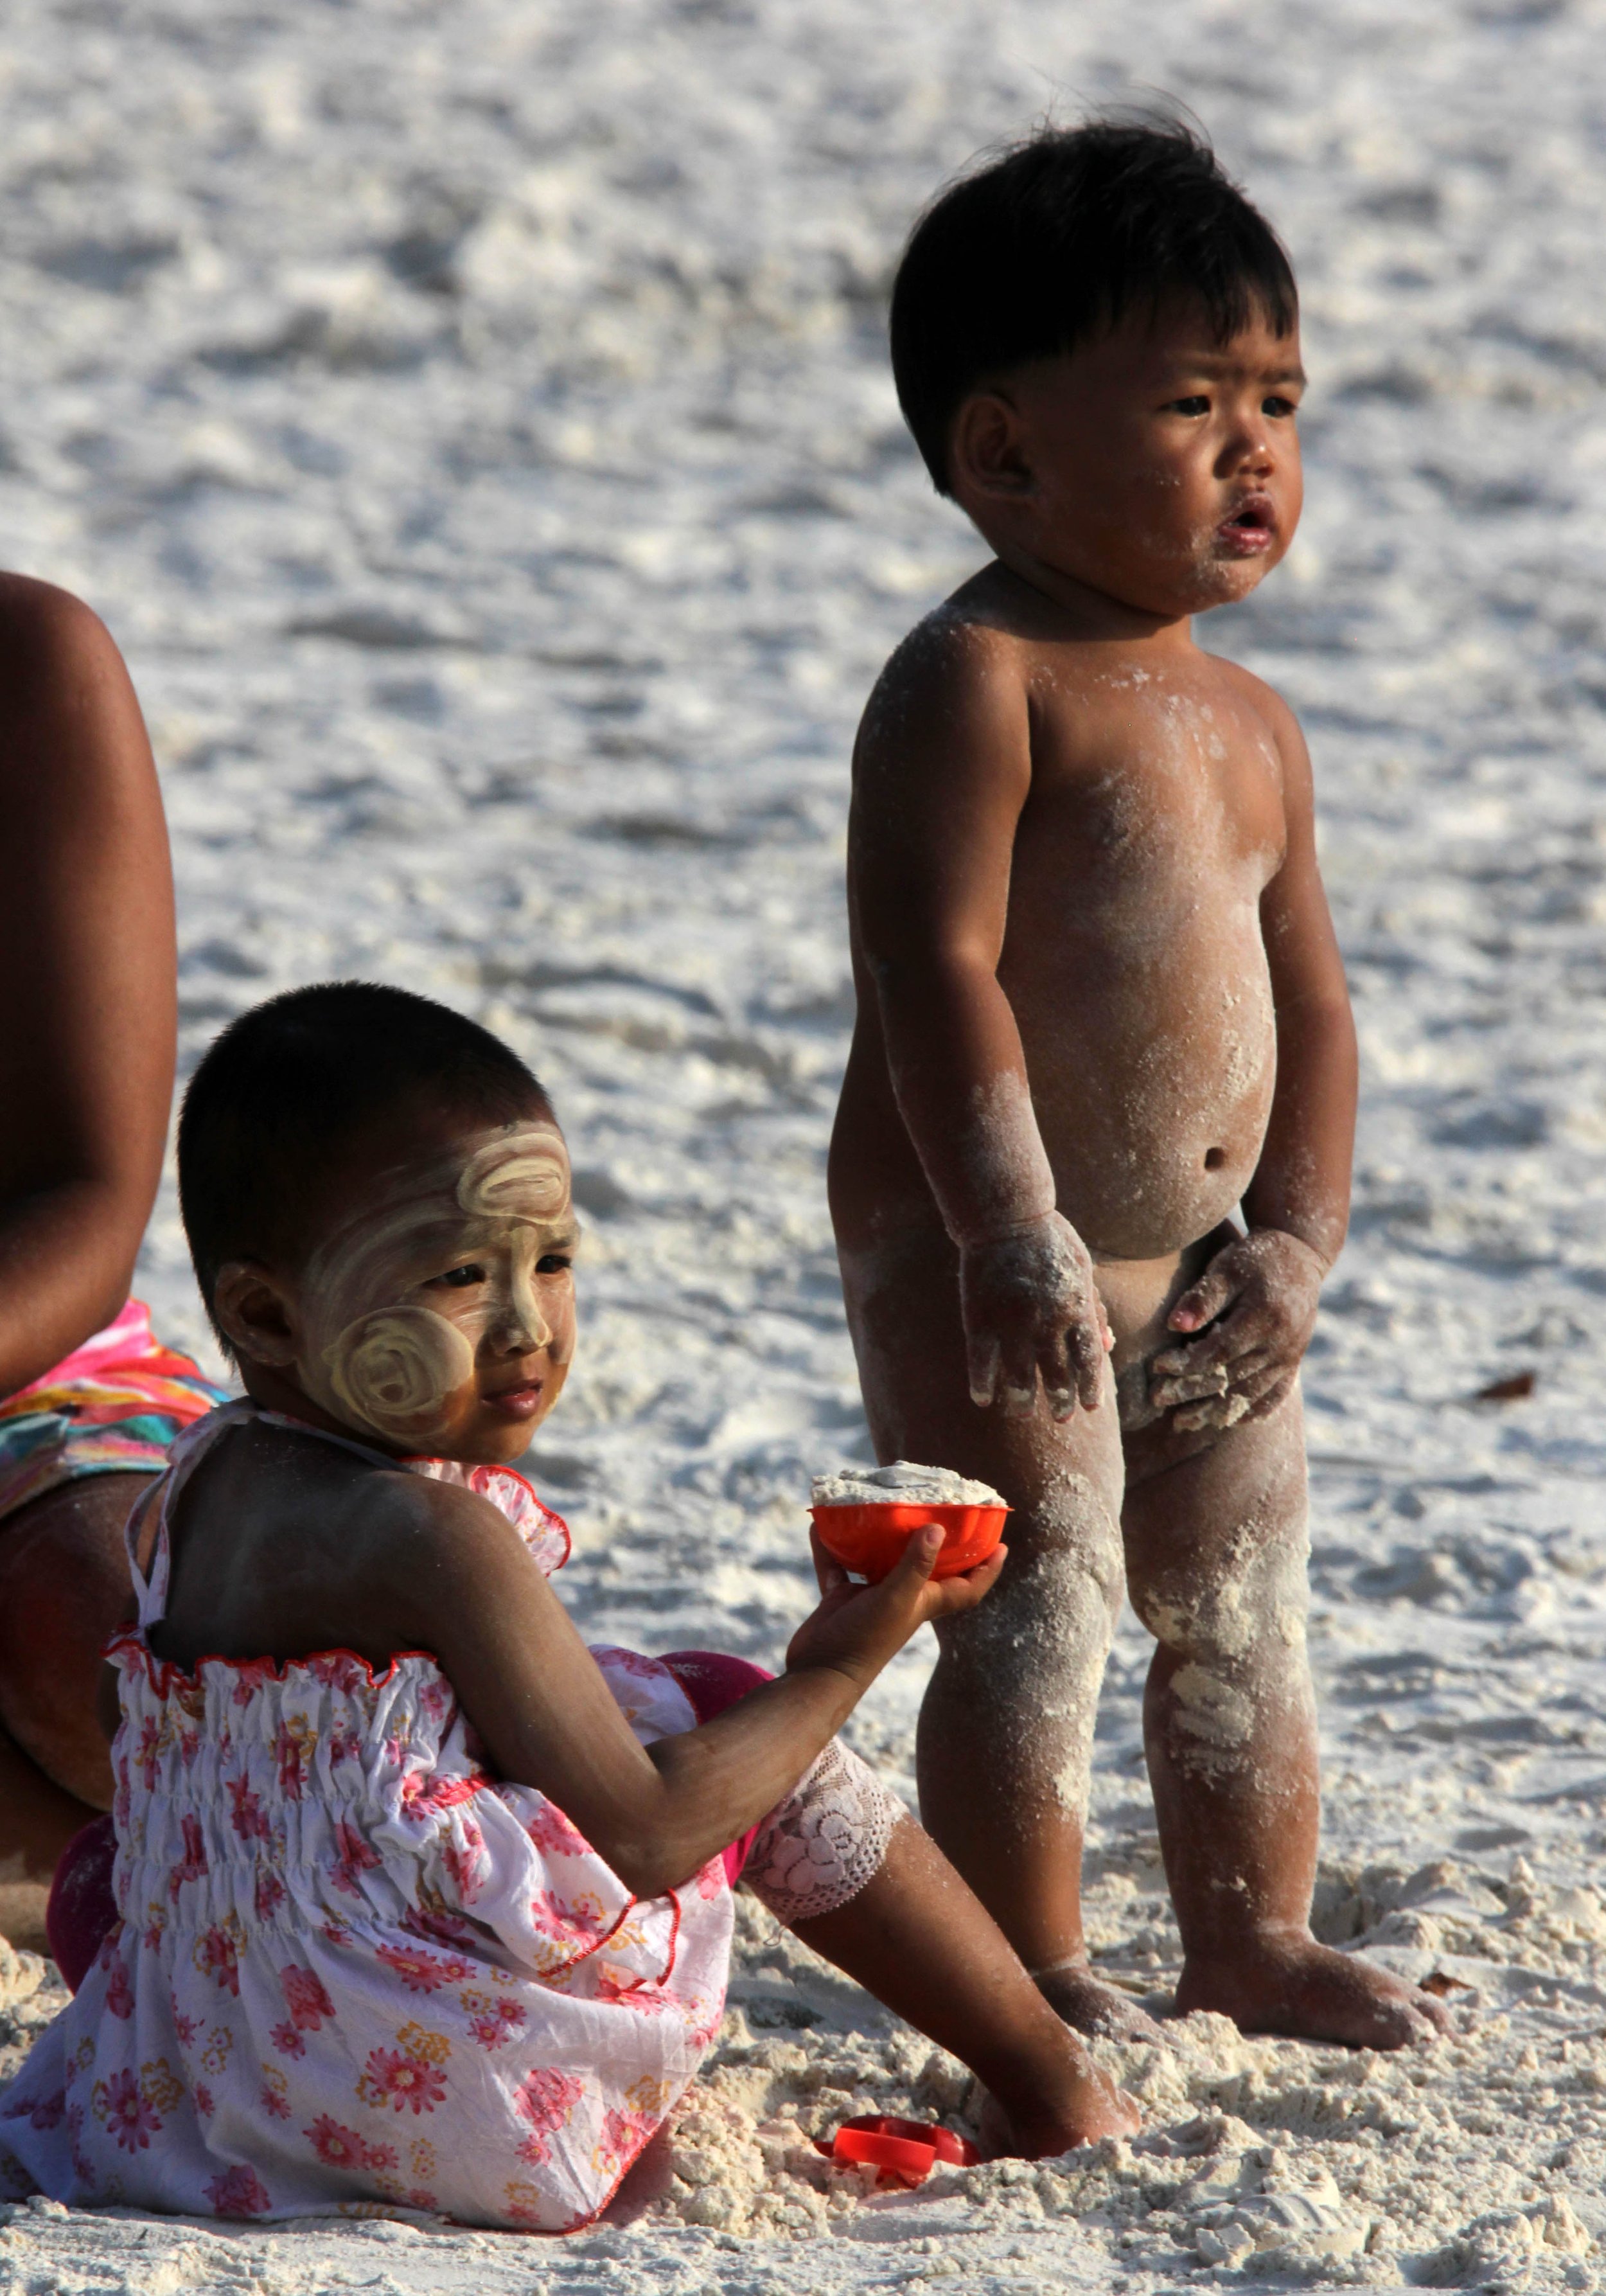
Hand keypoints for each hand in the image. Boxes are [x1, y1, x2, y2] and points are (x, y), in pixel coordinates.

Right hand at [785, 1525, 1006, 1686]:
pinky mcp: (842, 1598)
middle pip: (927, 1566)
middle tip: (939, 1507)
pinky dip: (831, 1547)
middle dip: (936, 1540)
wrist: (819, 1672)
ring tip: (881, 1506)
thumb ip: (915, 1565)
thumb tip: (937, 1528)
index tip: (1001, 1545)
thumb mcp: (896, 1599)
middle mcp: (902, 1597)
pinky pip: (839, 1565)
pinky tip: (822, 1525)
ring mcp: (871, 1598)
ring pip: (880, 1559)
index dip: (988, 1569)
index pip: (969, 1588)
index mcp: (925, 1602)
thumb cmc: (865, 1640)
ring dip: (879, 1537)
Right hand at [960, 1211, 1110, 1420]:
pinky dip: (982, 1384)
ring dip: (1021, 1401)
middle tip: (1061, 1419)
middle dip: (1061, 1402)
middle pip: (1057, 1375)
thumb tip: (1109, 1345)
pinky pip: (980, 1361)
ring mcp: (1012, 1322)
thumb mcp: (1083, 1270)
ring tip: (1022, 1414)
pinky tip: (983, 1399)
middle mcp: (1047, 1321)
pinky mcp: (979, 1318)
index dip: (1090, 1388)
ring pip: (1018, 1376)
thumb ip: (1094, 1308)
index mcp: (1076, 1309)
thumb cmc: (1049, 1239)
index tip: (1091, 1408)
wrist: (1006, 1215)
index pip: (1089, 1360)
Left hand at [1148, 1227, 1325, 1431]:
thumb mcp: (1227, 1267)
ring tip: (1182, 1421)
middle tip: (1157, 1399)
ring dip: (1214, 1411)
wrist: (1300, 1257)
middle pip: (1230, 1377)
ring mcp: (1290, 1356)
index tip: (1157, 1367)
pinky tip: (1225, 1423)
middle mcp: (1280, 1343)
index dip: (1187, 1364)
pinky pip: (1274, 1396)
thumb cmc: (1254, 1259)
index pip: (1219, 1351)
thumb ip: (1203, 1297)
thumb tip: (1175, 1326)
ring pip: (1249, 1393)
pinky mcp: (1293, 1362)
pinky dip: (1250, 1412)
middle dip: (1191, 1392)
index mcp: (1264, 1317)